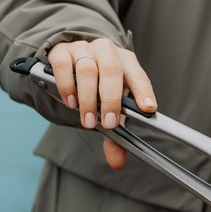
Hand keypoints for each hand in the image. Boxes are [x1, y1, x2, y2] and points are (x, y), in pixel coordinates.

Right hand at [47, 38, 156, 169]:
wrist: (70, 58)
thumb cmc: (97, 83)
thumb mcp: (109, 104)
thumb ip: (114, 132)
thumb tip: (117, 162)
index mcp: (126, 62)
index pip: (139, 76)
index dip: (144, 92)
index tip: (148, 109)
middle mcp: (107, 52)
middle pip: (112, 71)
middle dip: (110, 100)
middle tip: (107, 124)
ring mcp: (84, 49)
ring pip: (88, 70)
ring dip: (88, 99)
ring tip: (87, 120)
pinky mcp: (61, 52)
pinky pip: (63, 66)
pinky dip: (67, 87)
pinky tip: (70, 102)